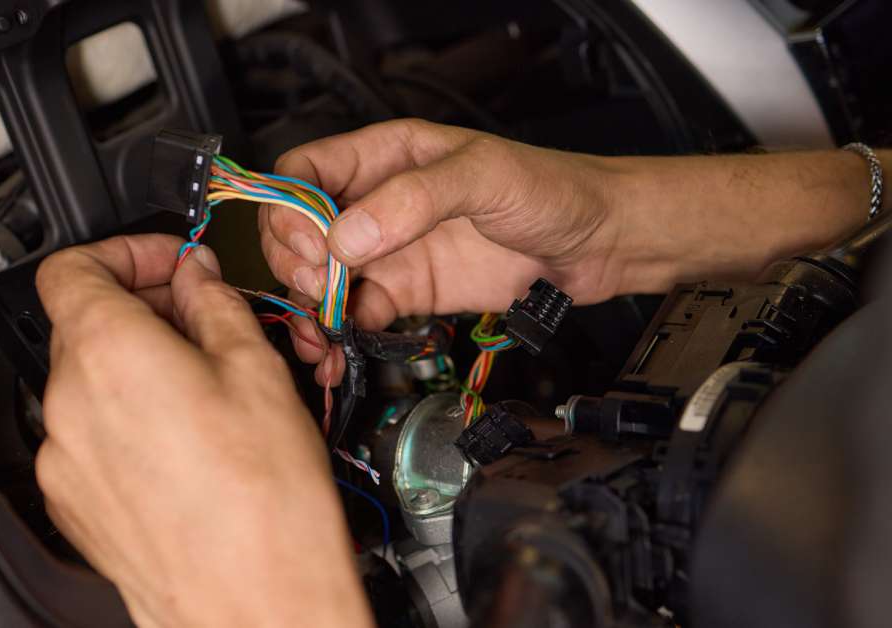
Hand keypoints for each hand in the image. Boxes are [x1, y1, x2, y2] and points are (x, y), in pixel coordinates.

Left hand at [35, 235, 372, 627]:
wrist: (253, 606)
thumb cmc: (264, 506)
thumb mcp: (257, 372)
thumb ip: (214, 306)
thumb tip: (196, 278)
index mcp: (109, 353)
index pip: (72, 267)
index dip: (124, 252)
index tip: (167, 265)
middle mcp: (68, 403)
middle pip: (82, 323)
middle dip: (141, 309)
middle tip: (201, 320)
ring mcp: (63, 459)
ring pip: (87, 381)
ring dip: (135, 365)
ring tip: (203, 387)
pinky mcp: (72, 503)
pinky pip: (87, 436)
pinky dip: (124, 418)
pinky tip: (183, 439)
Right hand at [259, 119, 876, 382]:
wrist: (602, 245)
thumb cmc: (553, 189)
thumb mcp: (482, 177)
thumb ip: (411, 200)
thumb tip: (345, 236)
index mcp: (385, 155)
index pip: (304, 172)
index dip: (291, 209)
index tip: (312, 247)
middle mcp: (378, 202)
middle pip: (301, 231)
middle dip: (298, 265)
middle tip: (322, 291)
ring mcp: (390, 250)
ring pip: (322, 279)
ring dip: (310, 309)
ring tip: (320, 338)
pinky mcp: (408, 293)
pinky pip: (356, 314)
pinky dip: (341, 336)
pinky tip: (340, 352)